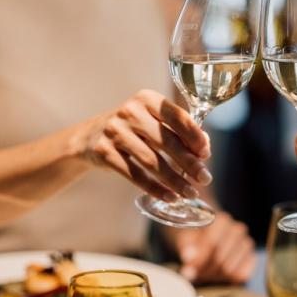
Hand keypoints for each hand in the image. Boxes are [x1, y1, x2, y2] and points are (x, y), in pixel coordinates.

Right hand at [83, 90, 212, 201]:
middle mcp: (130, 112)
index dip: (194, 136)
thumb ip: (179, 131)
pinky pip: (134, 174)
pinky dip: (154, 188)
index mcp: (147, 98)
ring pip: (151, 161)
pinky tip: (169, 197)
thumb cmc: (134, 128)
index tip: (206, 154)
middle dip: (189, 163)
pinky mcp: (104, 151)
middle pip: (166, 141)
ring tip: (190, 193)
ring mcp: (115, 131)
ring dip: (174, 180)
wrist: (90, 135)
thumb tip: (204, 150)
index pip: (177, 116)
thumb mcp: (153, 120)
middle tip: (205, 179)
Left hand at [170, 212, 256, 283]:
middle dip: (205, 270)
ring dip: (214, 276)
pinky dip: (228, 280)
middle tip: (195, 274)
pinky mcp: (252, 258)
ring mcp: (247, 244)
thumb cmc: (196, 237)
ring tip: (206, 273)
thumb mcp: (186, 238)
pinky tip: (219, 275)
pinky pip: (241, 275)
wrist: (208, 237)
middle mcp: (238, 230)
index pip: (213, 244)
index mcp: (221, 220)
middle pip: (220, 259)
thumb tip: (190, 258)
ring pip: (229, 270)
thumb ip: (187, 247)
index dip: (199, 260)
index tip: (189, 270)